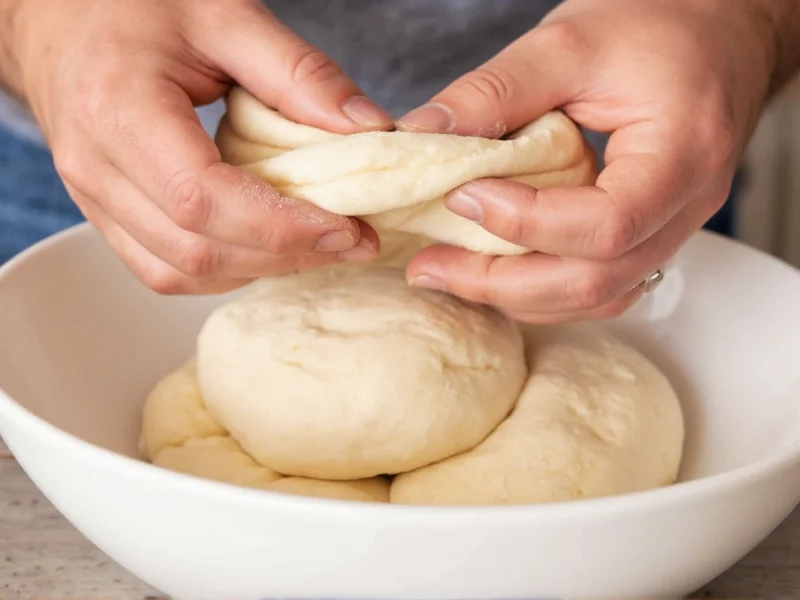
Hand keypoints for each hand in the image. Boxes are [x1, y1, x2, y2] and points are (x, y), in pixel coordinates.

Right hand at [8, 0, 392, 292]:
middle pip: (197, 249)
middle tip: (352, 241)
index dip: (281, 226)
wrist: (61, 17)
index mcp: (118, 108)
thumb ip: (298, 73)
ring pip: (180, 272)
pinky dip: (224, 268)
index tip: (348, 228)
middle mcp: (95, 166)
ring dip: (258, 268)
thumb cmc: (136, 5)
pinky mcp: (104, 214)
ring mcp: (93, 198)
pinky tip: (266, 245)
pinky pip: (163, 268)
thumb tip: (368, 128)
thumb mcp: (224, 16)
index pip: (202, 198)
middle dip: (285, 255)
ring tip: (317, 244)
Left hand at [398, 0, 780, 322]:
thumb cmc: (657, 25)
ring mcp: (673, 228)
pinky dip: (544, 290)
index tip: (461, 198)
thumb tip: (425, 133)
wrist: (715, 32)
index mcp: (682, 152)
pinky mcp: (652, 235)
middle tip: (432, 267)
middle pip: (598, 280)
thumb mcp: (570, 43)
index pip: (609, 221)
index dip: (527, 222)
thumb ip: (496, 90)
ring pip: (597, 296)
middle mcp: (687, 206)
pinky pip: (601, 286)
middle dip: (503, 283)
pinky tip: (497, 272)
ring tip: (450, 274)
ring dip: (517, 296)